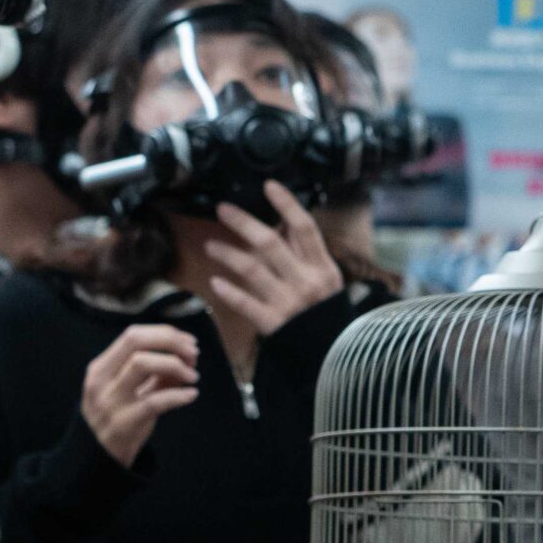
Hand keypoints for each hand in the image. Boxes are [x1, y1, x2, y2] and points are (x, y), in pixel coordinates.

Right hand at [80, 324, 199, 465]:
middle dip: (171, 342)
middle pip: (136, 341)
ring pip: (142, 364)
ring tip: (193, 377)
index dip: (165, 334)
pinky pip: (155, 401)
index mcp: (101, 367)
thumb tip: (187, 356)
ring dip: (175, 365)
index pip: (133, 335)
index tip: (188, 343)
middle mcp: (101, 380)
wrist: (97, 459)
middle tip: (194, 354)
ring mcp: (110, 401)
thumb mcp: (128, 390)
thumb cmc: (117, 418)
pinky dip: (178, 395)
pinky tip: (191, 395)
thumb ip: (155, 372)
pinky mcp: (123, 423)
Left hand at [203, 182, 345, 334]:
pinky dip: (230, 292)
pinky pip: (246, 304)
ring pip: (252, 270)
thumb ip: (306, 253)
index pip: (305, 228)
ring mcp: (288, 302)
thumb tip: (284, 221)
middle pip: (270, 244)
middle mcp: (305, 281)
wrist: (333, 356)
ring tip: (210, 246)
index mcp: (322, 267)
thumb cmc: (327, 313)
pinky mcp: (273, 324)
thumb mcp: (327, 280)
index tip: (268, 186)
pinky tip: (214, 282)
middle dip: (243, 223)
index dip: (287, 204)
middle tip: (222, 209)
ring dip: (228, 254)